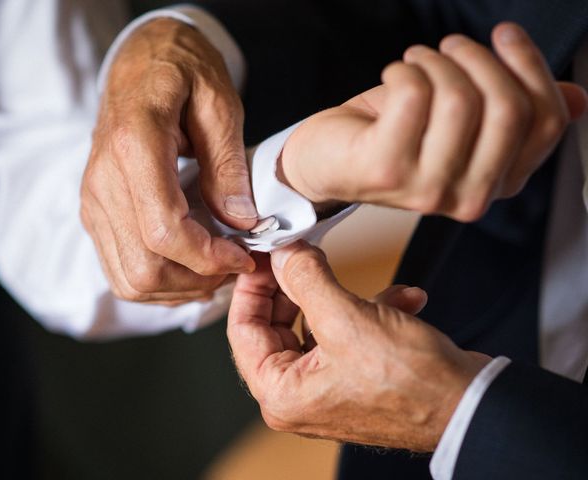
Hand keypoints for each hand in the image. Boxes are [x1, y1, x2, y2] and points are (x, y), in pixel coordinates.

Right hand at [81, 18, 256, 303]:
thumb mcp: (219, 104)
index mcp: (134, 146)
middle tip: (235, 266)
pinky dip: (160, 281)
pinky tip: (192, 265)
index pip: (165, 231)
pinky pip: (121, 269)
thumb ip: (228, 166)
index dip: (209, 258)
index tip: (245, 256)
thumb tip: (241, 224)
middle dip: (197, 281)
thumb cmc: (183, 72)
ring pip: (130, 280)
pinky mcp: (96, 212)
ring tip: (218, 268)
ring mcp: (94, 201)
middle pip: (144, 268)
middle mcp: (103, 181)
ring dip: (180, 288)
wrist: (140, 61)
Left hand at [227, 241, 490, 450]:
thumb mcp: (348, 319)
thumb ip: (306, 280)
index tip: (263, 253)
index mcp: (282, 392)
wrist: (470, 404)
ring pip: (313, 323)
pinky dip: (368, 310)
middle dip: (296, 284)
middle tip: (302, 251)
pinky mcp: (355, 374)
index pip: (242, 330)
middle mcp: (299, 394)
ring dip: (339, 294)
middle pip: (276, 324)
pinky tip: (402, 298)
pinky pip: (345, 332)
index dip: (251, 285)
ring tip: (361, 279)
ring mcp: (328, 385)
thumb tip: (283, 253)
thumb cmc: (411, 382)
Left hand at [279, 22, 587, 220]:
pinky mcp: (388, 171)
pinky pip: (414, 93)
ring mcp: (428, 190)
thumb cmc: (394, 136)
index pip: (545, 121)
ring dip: (435, 61)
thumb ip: (516, 113)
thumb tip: (580, 99)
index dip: (529, 65)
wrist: (327, 162)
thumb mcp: (463, 123)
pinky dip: (403, 69)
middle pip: (509, 107)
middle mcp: (470, 197)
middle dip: (478, 58)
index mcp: (499, 184)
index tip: (503, 34)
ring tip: (415, 62)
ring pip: (460, 96)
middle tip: (447, 46)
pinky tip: (393, 76)